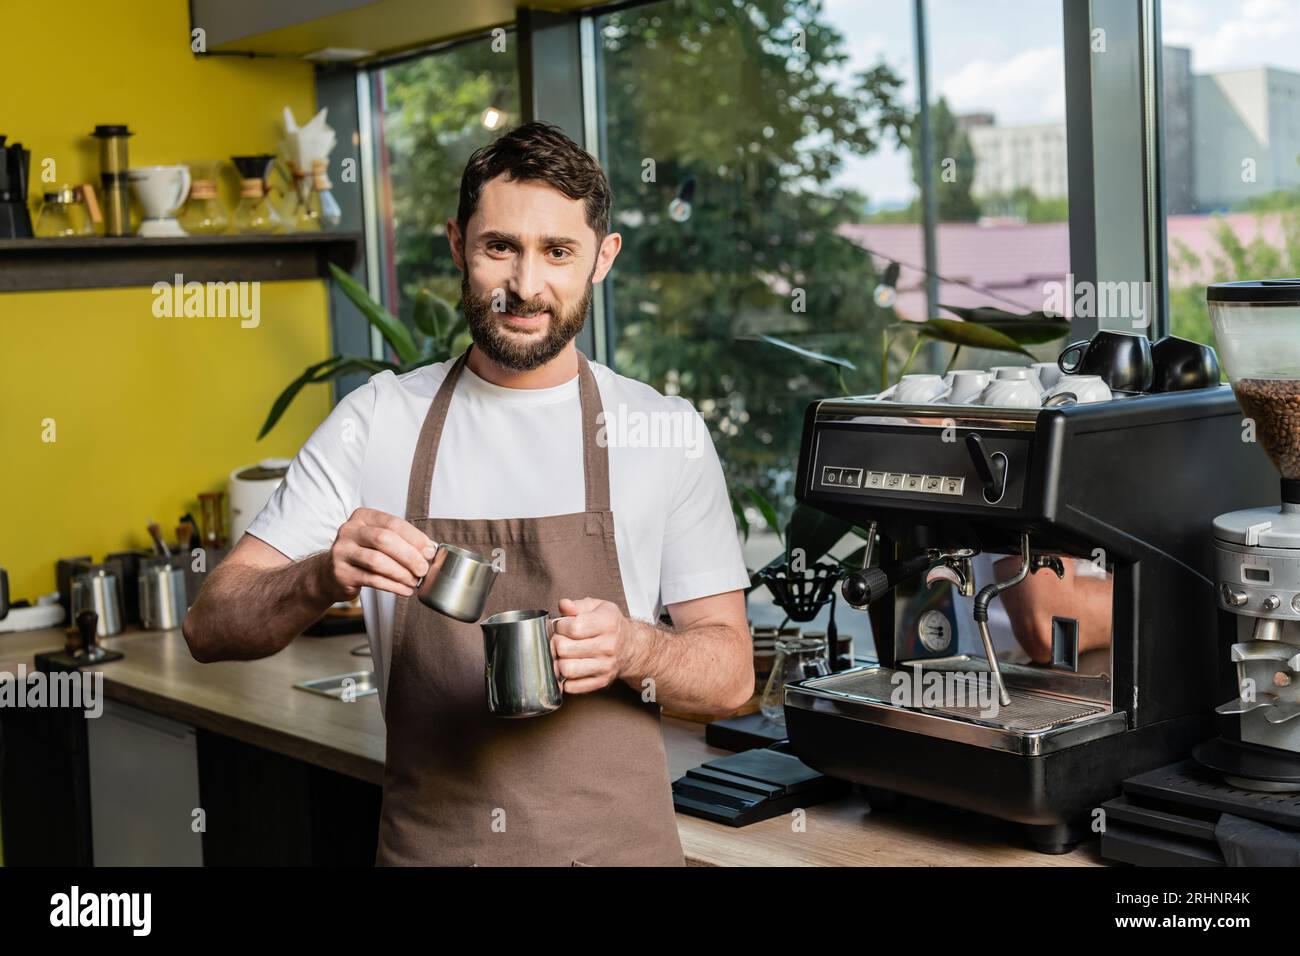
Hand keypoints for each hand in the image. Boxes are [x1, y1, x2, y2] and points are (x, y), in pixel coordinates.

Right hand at [319, 508, 436, 600]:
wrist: (330, 573)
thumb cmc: (362, 553)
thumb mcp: (377, 540)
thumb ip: (400, 540)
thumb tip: (429, 550)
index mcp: (362, 517)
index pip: (392, 523)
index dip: (414, 537)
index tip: (429, 551)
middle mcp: (349, 531)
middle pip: (384, 540)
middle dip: (409, 555)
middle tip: (423, 568)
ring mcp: (342, 552)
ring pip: (377, 561)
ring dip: (401, 573)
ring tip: (414, 581)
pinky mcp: (341, 573)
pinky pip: (372, 579)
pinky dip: (393, 586)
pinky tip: (404, 590)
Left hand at [551, 597, 636, 694]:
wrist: (630, 646)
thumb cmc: (610, 624)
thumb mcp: (597, 607)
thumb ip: (577, 605)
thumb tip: (563, 605)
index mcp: (607, 623)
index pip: (573, 627)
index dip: (560, 626)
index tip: (562, 625)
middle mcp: (608, 646)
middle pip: (565, 649)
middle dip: (556, 643)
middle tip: (560, 639)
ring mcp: (605, 666)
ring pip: (567, 669)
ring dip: (559, 661)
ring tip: (563, 654)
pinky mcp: (601, 682)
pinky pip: (573, 686)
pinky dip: (565, 679)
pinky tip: (569, 666)